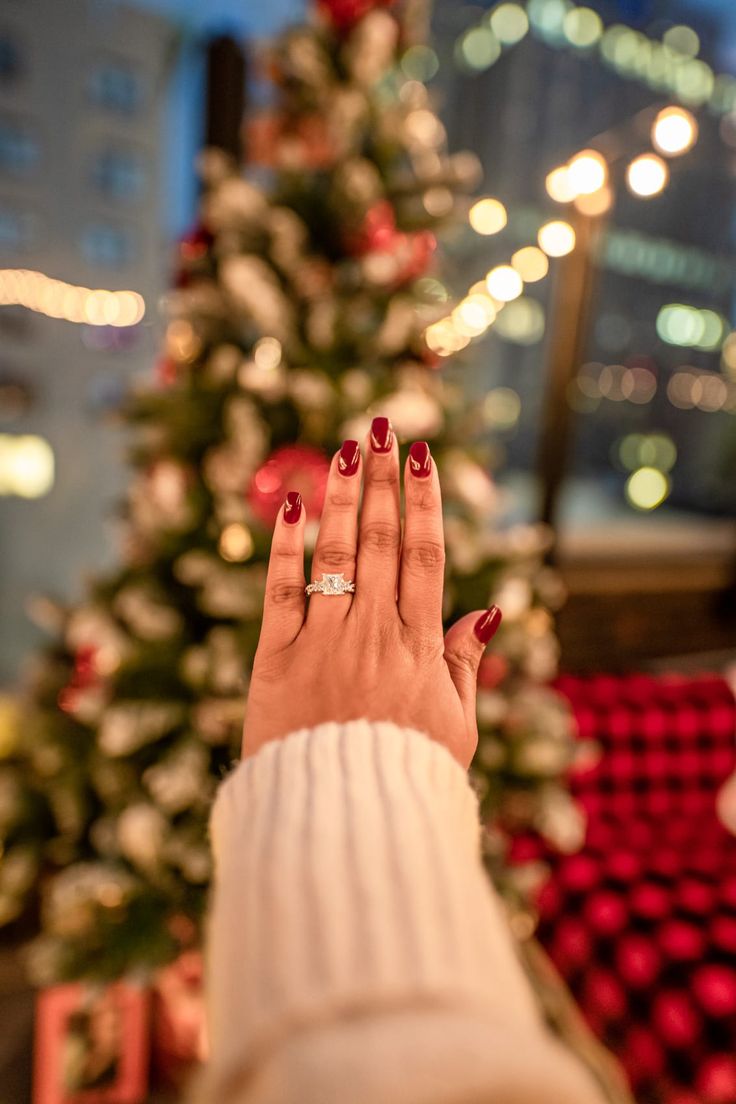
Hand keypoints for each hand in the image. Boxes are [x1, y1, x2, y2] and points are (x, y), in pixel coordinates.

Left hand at [242, 417, 501, 768]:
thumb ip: (465, 663)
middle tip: (381, 428)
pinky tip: (290, 504)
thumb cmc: (408, 775)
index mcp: (419, 645)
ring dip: (339, 495)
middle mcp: (374, 631)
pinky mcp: (277, 658)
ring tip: (345, 447)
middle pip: (379, 539)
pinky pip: (282, 591)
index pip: (425, 555)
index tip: (421, 457)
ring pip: (334, 552)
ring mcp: (324, 640)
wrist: (342, 820)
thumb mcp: (457, 725)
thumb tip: (488, 611)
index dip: (423, 501)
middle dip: (381, 479)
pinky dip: (285, 547)